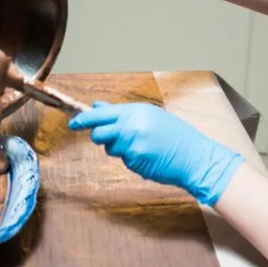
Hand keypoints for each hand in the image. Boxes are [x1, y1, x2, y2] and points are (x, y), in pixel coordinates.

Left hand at [69, 102, 243, 205]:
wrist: (194, 156)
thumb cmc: (175, 137)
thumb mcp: (150, 117)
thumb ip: (123, 113)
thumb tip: (97, 106)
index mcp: (137, 110)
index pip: (102, 113)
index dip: (84, 119)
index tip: (73, 123)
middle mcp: (132, 124)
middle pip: (100, 132)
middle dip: (99, 137)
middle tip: (109, 139)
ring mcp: (133, 142)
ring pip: (111, 148)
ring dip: (120, 150)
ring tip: (142, 147)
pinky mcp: (135, 159)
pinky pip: (124, 160)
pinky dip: (132, 160)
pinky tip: (148, 156)